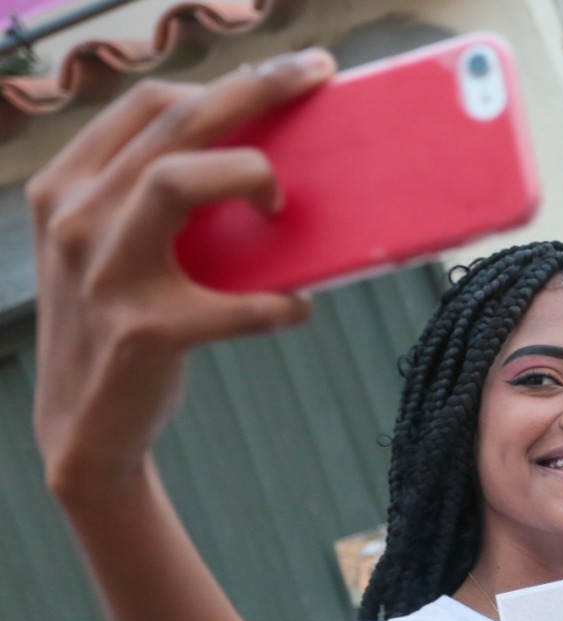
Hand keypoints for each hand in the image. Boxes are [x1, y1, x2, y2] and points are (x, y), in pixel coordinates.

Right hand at [30, 50, 333, 503]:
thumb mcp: (118, 249)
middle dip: (255, 90)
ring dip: (248, 177)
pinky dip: (279, 306)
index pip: (147, 104)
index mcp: (68, 187)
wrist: (85, 426)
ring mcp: (105, 274)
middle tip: (315, 81)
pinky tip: (296, 309)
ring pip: (178, 180)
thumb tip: (263, 161)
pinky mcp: (146, 332)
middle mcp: (76, 218)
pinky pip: (236, 305)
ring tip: (281, 207)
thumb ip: (157, 200)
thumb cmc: (123, 325)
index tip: (287, 75)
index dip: (224, 80)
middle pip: (172, 122)